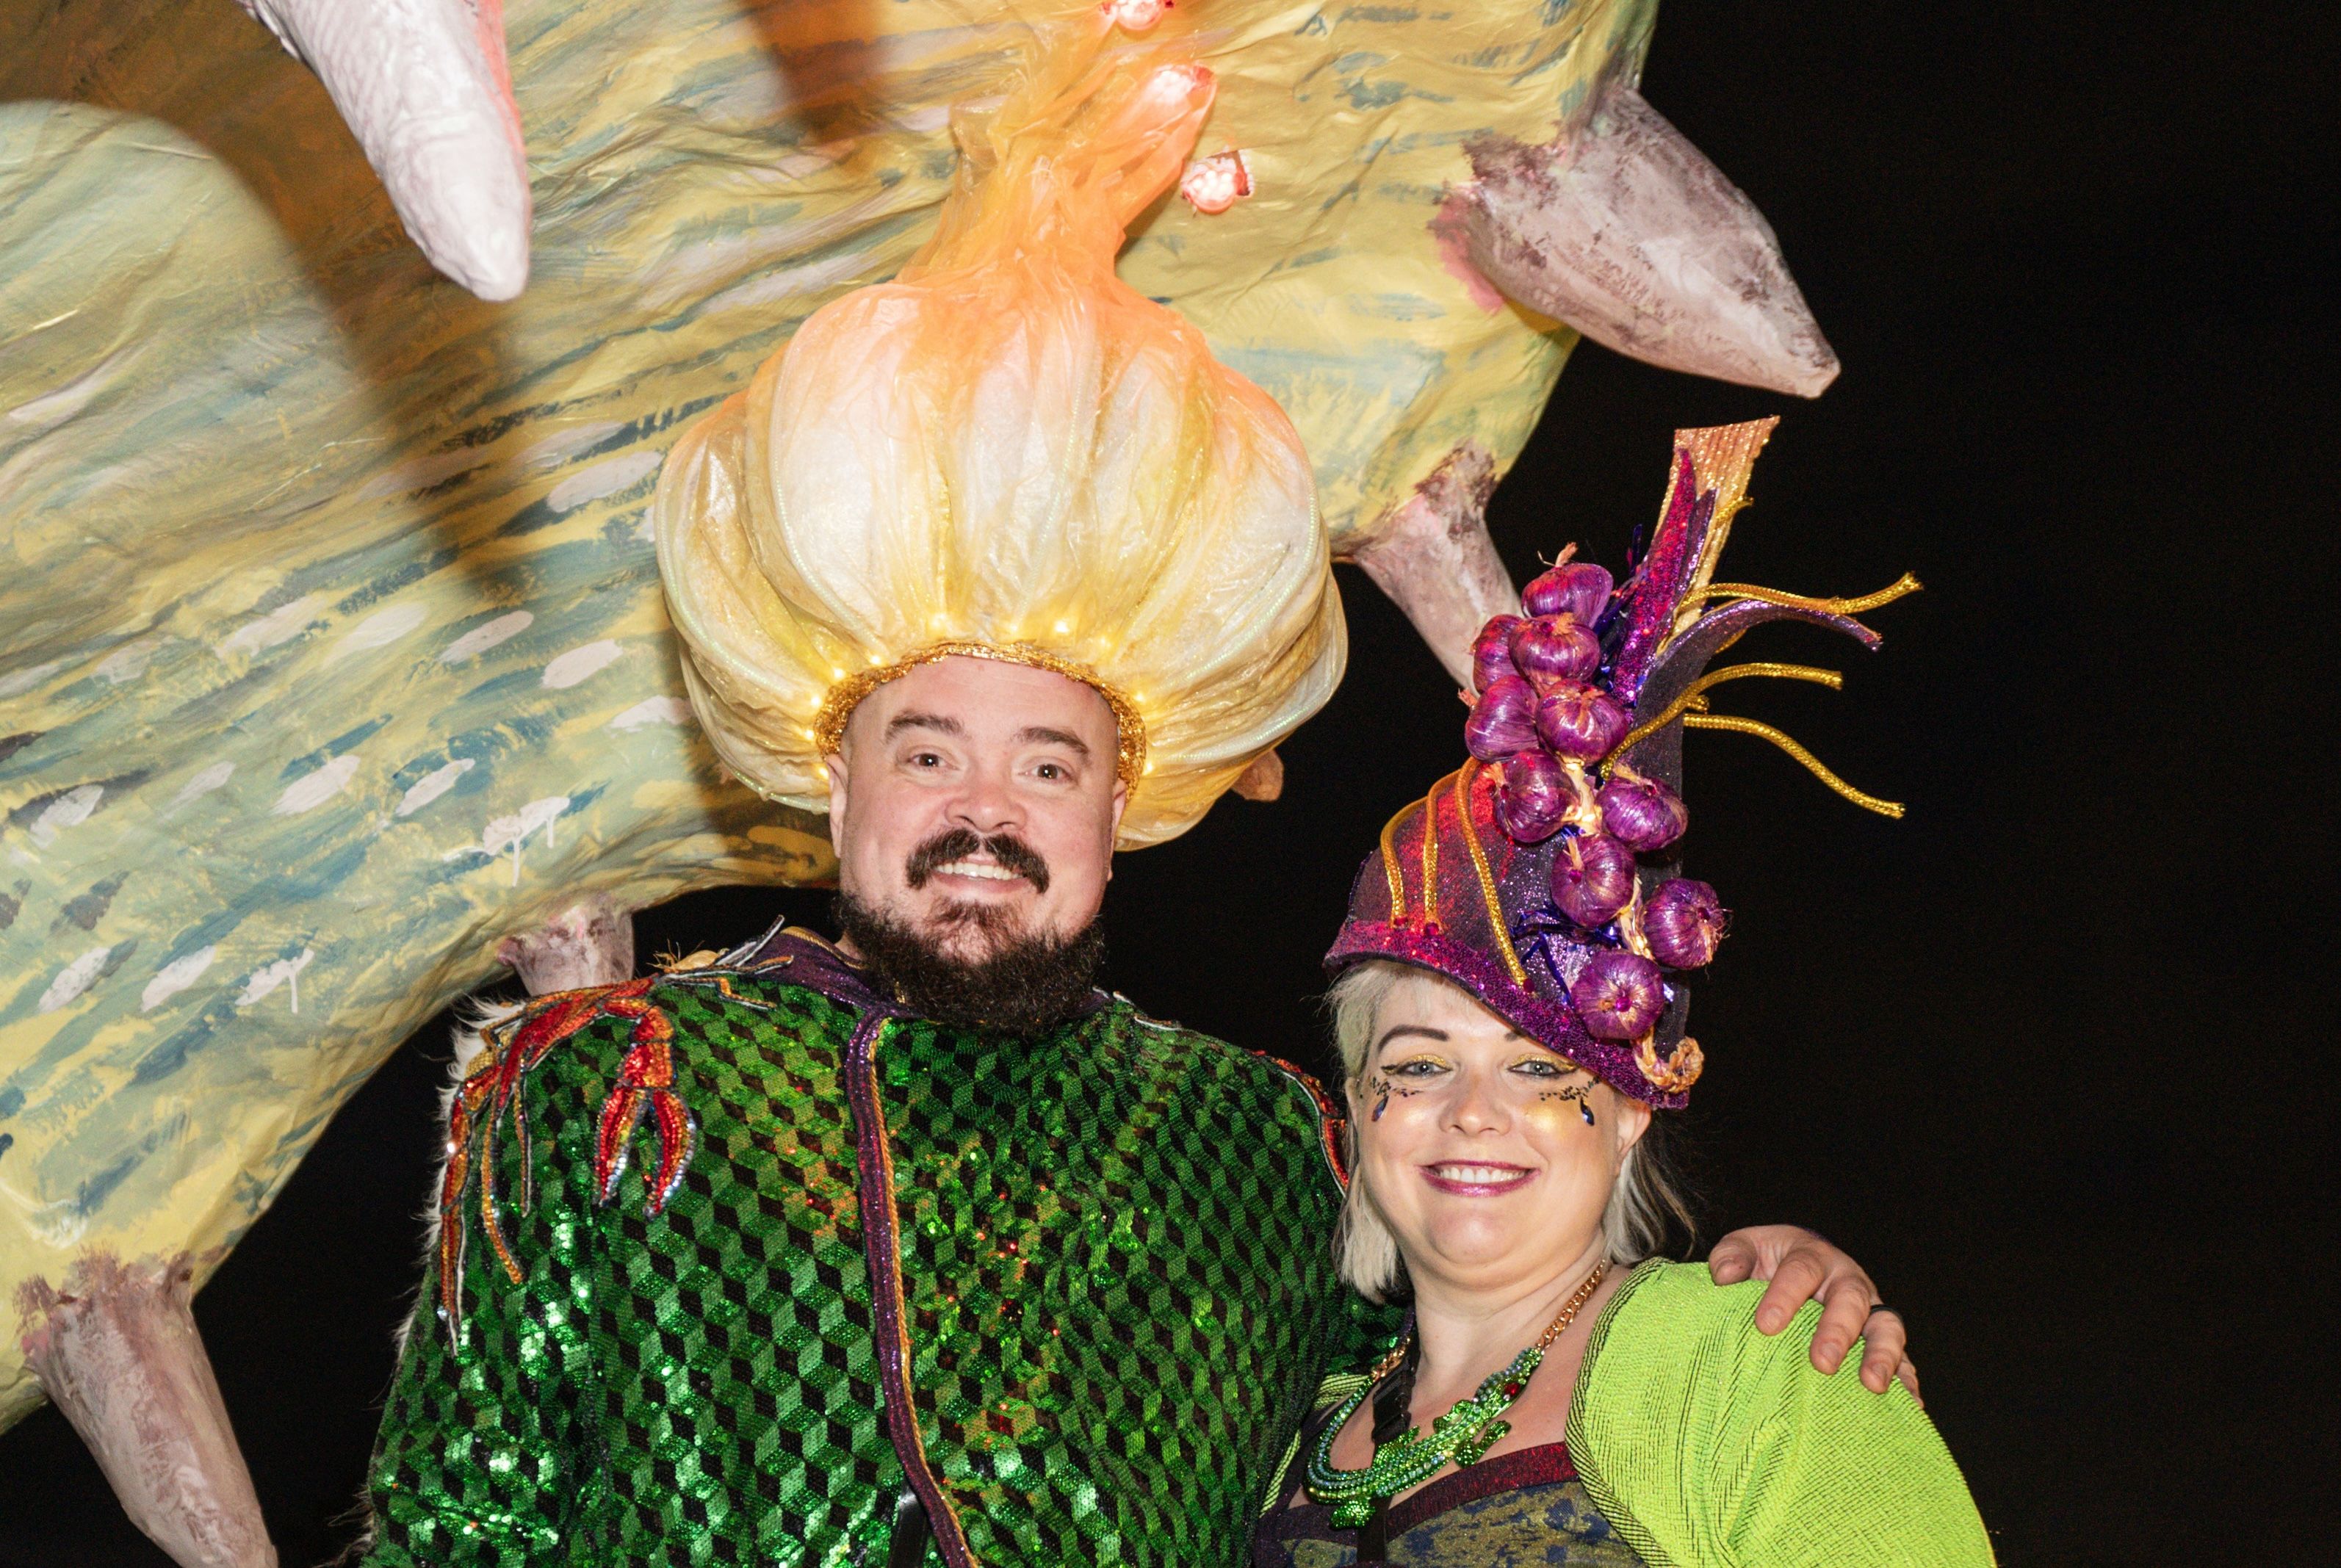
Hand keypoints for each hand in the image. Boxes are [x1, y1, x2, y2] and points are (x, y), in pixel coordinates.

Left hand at [1708, 1225, 1919, 1400]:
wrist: (1797, 1260)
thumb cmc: (1767, 1262)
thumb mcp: (1745, 1249)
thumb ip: (1731, 1257)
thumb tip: (1725, 1275)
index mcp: (1811, 1255)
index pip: (1801, 1271)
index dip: (1785, 1296)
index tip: (1766, 1325)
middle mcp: (1846, 1279)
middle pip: (1850, 1299)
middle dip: (1838, 1331)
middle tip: (1822, 1363)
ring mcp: (1870, 1308)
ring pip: (1887, 1325)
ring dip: (1882, 1354)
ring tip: (1873, 1385)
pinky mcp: (1882, 1336)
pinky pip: (1903, 1356)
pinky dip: (1907, 1379)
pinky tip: (1912, 1405)